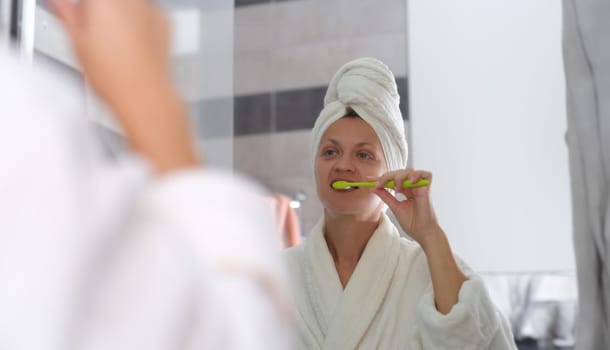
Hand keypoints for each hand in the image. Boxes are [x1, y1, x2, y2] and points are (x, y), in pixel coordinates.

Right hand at [50, 0, 170, 111]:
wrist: (144, 94)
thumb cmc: (113, 75)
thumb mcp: (77, 42)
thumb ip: (67, 14)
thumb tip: (60, 3)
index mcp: (104, 0)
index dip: (83, 5)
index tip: (79, 11)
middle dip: (99, 7)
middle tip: (92, 23)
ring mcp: (150, 8)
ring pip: (129, 2)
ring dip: (120, 11)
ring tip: (112, 37)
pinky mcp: (164, 21)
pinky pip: (146, 12)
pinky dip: (138, 21)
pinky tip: (131, 42)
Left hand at [374, 169, 441, 247]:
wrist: (422, 233)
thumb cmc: (412, 223)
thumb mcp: (395, 207)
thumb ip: (386, 196)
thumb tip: (374, 188)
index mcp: (406, 190)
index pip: (392, 180)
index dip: (381, 178)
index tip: (368, 179)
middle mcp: (413, 187)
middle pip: (399, 173)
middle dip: (387, 176)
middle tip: (378, 184)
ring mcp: (420, 187)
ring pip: (410, 171)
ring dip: (400, 176)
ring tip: (396, 188)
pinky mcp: (427, 189)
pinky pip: (426, 174)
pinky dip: (416, 175)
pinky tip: (410, 182)